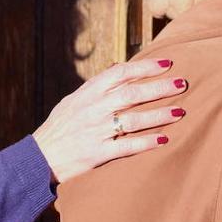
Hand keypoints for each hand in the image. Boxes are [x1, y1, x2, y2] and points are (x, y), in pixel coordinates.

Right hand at [32, 58, 185, 183]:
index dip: (144, 67)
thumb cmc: (59, 127)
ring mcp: (96, 131)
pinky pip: (127, 146)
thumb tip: (118, 69)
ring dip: (159, 114)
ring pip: (133, 119)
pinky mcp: (98, 153)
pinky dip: (146, 142)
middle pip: (132, 94)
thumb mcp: (73, 101)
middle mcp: (93, 109)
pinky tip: (163, 139)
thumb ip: (95, 88)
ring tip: (180, 111)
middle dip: (159, 88)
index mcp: (88, 93)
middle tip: (182, 83)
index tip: (166, 63)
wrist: (39, 158)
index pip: (120, 73)